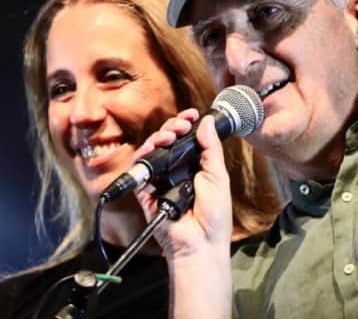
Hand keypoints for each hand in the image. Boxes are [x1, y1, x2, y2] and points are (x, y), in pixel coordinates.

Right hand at [133, 108, 232, 257]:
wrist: (200, 242)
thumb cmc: (214, 214)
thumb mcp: (217, 176)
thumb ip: (211, 148)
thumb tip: (206, 121)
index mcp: (194, 166)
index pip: (187, 139)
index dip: (186, 124)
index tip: (191, 115)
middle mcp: (176, 170)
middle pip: (167, 140)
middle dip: (172, 127)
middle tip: (181, 125)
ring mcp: (160, 179)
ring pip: (152, 150)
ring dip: (158, 136)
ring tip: (169, 135)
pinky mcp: (145, 190)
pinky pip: (139, 168)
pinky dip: (144, 154)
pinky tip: (153, 147)